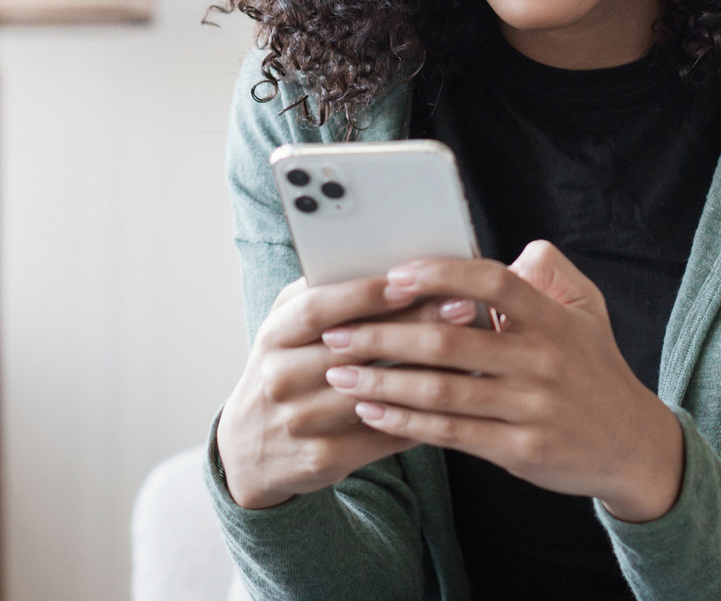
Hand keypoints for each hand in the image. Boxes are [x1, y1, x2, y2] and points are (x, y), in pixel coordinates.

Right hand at [215, 274, 477, 509]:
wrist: (250, 449)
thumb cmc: (284, 371)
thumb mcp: (286, 330)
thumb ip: (322, 296)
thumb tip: (380, 262)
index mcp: (274, 336)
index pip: (317, 309)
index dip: (364, 294)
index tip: (411, 280)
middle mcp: (281, 378)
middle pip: (354, 349)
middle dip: (413, 325)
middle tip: (462, 307)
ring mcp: (299, 421)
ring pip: (372, 394)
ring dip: (425, 373)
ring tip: (470, 353)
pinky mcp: (322, 458)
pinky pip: (380, 435)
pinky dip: (418, 417)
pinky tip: (453, 401)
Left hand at [318, 241, 686, 522]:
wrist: (632, 445)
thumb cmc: (596, 370)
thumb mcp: (588, 309)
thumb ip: (549, 271)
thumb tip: (507, 251)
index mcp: (552, 320)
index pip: (491, 283)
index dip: (440, 275)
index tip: (392, 276)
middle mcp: (541, 361)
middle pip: (449, 341)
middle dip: (383, 335)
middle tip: (337, 331)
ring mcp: (529, 408)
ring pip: (441, 391)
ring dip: (382, 382)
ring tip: (338, 373)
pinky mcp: (518, 450)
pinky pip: (450, 432)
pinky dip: (404, 422)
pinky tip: (371, 412)